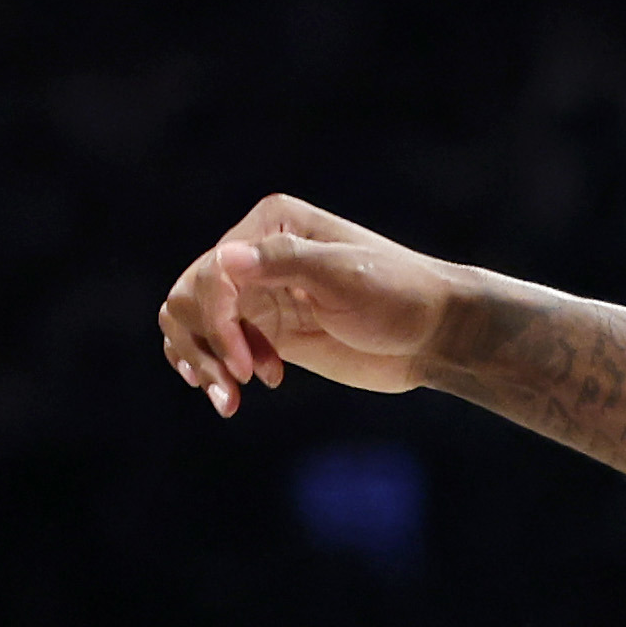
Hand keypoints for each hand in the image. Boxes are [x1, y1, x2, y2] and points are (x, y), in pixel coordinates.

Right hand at [158, 194, 465, 415]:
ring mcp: (261, 295)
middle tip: (230, 388)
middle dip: (201, 344)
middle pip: (190, 296)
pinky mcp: (270, 333)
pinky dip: (216, 370)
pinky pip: (220, 348)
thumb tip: (224, 258)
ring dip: (200, 362)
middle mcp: (257, 256)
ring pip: (194, 324)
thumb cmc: (399, 295)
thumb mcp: (344, 276)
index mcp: (271, 226)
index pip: (212, 272)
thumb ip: (285, 264)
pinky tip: (234, 397)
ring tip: (228, 401)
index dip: (215, 320)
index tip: (245, 367)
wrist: (435, 334)